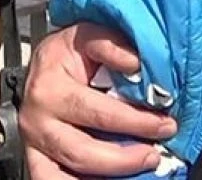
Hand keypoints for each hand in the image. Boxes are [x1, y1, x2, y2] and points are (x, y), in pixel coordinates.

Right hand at [20, 23, 177, 178]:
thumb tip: (136, 63)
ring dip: (111, 174)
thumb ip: (111, 44)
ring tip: (139, 165)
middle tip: (156, 154)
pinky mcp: (36, 157)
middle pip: (83, 151)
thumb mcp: (87, 35)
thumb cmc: (69, 53)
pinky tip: (109, 178)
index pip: (97, 112)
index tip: (166, 124)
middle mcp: (36, 117)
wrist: (43, 64)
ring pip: (70, 172)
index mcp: (49, 85)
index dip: (137, 122)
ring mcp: (34, 141)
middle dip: (126, 158)